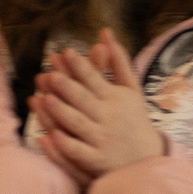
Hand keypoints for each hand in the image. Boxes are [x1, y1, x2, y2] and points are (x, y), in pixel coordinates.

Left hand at [31, 30, 163, 181]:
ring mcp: (101, 139)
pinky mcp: (96, 161)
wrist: (147, 158)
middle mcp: (107, 117)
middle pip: (84, 100)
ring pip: (78, 124)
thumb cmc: (134, 119)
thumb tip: (105, 32)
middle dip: (68, 87)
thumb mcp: (131, 89)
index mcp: (114, 98)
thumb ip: (118, 61)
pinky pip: (79, 153)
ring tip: (45, 99)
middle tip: (51, 74)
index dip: (80, 66)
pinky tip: (50, 137)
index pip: (94, 79)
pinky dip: (66, 146)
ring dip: (62, 112)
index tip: (66, 52)